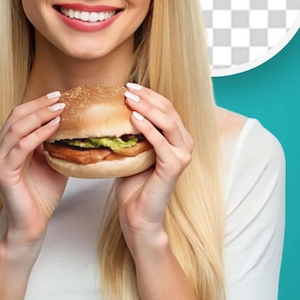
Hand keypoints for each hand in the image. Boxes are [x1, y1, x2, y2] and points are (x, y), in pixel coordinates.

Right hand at [0, 92, 67, 248]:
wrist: (34, 224)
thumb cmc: (42, 194)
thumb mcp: (51, 160)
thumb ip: (54, 141)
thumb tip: (72, 120)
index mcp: (4, 146)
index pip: (18, 116)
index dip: (37, 103)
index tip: (58, 95)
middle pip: (15, 117)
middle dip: (39, 105)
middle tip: (60, 98)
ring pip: (17, 128)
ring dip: (40, 116)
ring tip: (60, 109)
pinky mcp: (2, 172)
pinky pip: (22, 146)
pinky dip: (39, 134)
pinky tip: (55, 128)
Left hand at [115, 83, 193, 244]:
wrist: (138, 214)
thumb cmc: (133, 184)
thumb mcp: (132, 150)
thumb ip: (132, 131)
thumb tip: (115, 108)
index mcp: (177, 138)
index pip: (166, 107)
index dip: (149, 94)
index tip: (128, 85)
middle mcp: (184, 143)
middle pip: (168, 110)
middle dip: (147, 97)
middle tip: (126, 88)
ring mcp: (182, 154)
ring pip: (167, 122)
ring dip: (147, 108)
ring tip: (128, 99)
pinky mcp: (175, 166)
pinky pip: (161, 142)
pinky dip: (147, 128)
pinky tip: (134, 119)